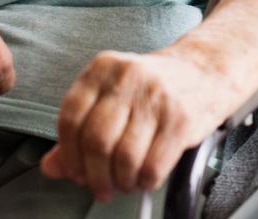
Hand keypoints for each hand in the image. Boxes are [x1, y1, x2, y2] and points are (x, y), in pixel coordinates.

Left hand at [39, 47, 239, 200]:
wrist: (206, 71)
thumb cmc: (153, 90)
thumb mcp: (112, 99)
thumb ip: (79, 132)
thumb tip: (51, 166)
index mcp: (102, 69)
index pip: (70, 118)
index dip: (69, 155)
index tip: (75, 173)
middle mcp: (128, 77)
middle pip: (96, 141)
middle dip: (95, 176)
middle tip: (100, 188)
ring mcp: (156, 96)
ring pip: (124, 157)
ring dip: (121, 182)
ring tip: (125, 183)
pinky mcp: (181, 118)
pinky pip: (153, 165)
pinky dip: (145, 182)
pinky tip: (145, 178)